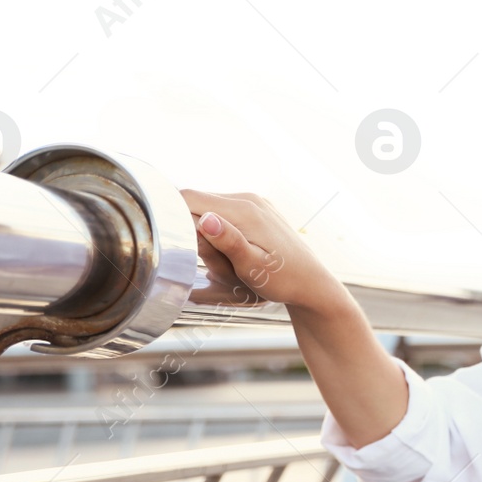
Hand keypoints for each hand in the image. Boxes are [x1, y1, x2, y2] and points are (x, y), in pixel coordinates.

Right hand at [179, 189, 335, 308]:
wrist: (312, 284)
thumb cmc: (284, 281)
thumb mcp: (252, 268)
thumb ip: (228, 242)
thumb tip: (205, 219)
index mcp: (244, 210)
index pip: (190, 198)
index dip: (172, 214)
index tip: (169, 238)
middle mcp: (249, 199)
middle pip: (198, 200)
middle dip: (189, 226)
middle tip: (205, 258)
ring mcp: (255, 202)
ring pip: (210, 206)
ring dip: (204, 228)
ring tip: (222, 257)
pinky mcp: (257, 209)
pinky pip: (225, 211)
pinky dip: (218, 227)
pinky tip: (229, 250)